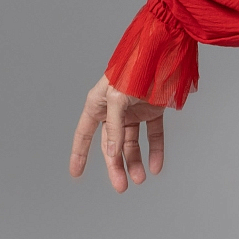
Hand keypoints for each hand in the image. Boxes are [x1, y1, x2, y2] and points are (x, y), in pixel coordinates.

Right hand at [69, 73, 166, 192]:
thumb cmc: (134, 68)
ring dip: (136, 161)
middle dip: (115, 166)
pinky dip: (155, 150)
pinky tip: (156, 166)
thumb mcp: (117, 98)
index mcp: (98, 104)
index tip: (76, 173)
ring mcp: (134, 110)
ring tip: (140, 179)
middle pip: (111, 145)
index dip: (79, 153)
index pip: (84, 134)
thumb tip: (112, 154)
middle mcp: (114, 110)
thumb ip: (114, 127)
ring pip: (132, 143)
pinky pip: (153, 134)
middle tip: (121, 187)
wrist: (163, 50)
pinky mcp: (153, 109)